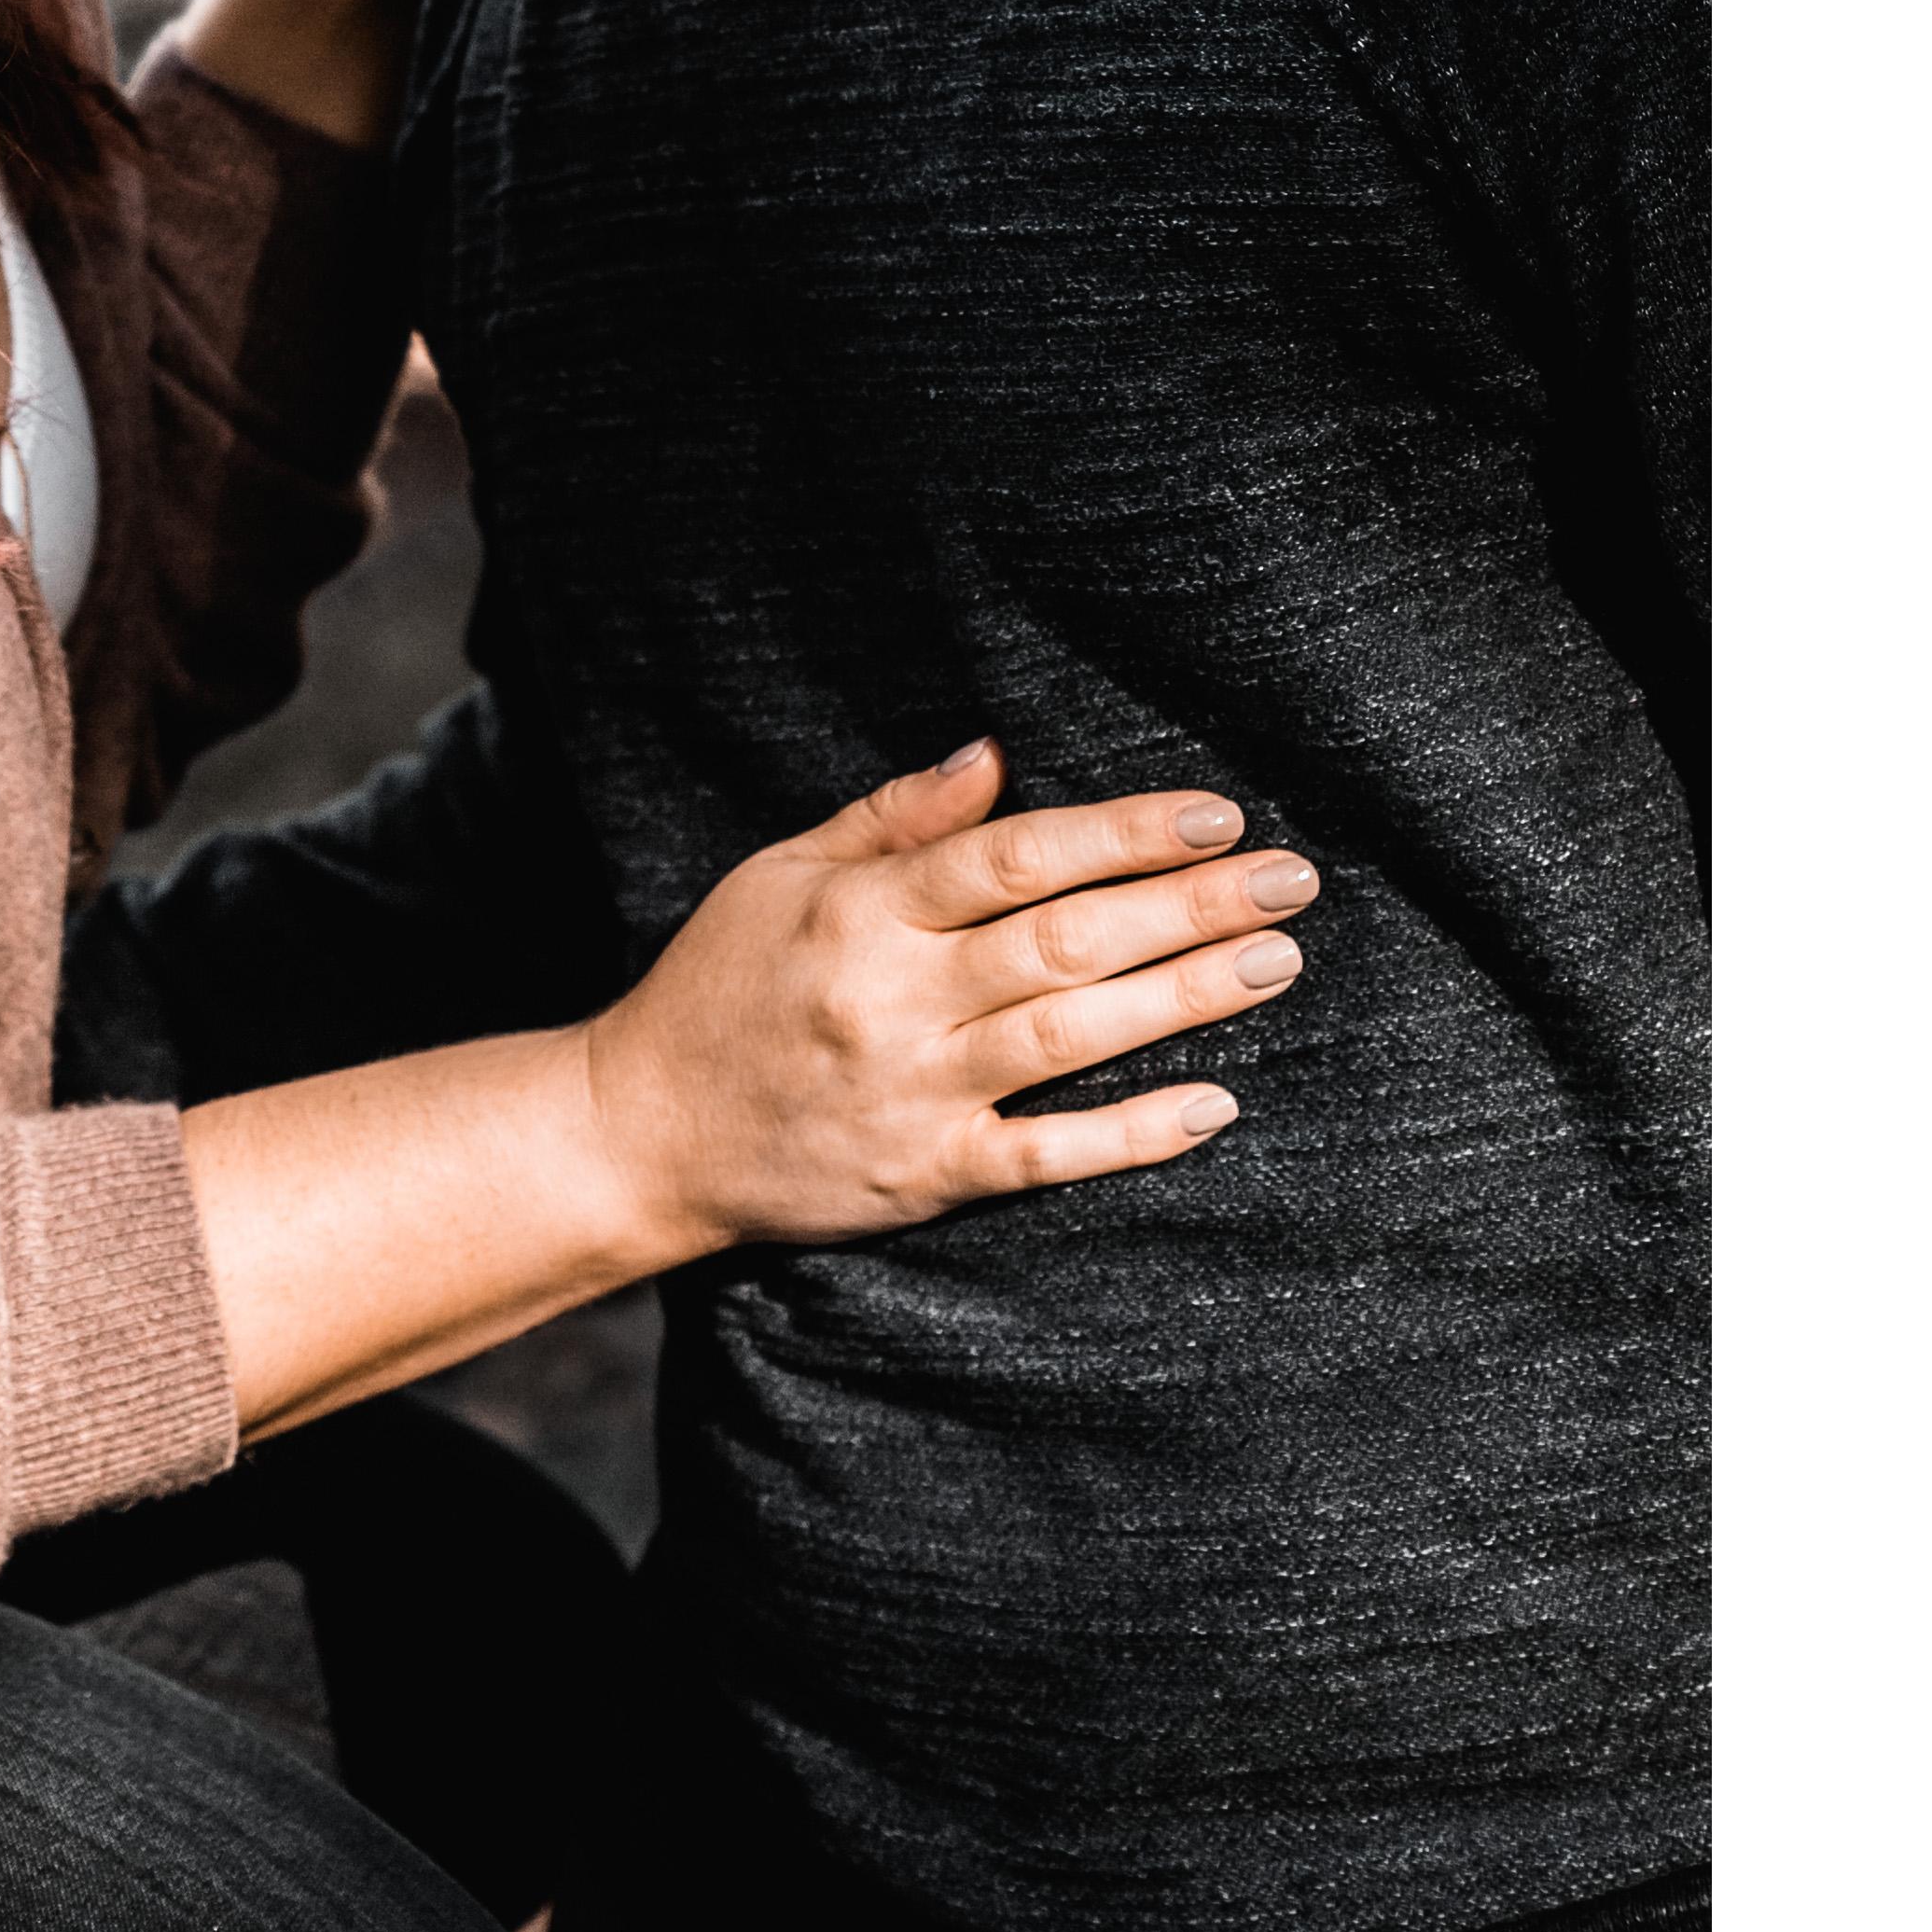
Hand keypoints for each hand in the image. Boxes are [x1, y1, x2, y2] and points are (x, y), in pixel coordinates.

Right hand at [579, 743, 1310, 1252]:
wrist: (641, 1132)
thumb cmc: (719, 985)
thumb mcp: (781, 873)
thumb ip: (891, 819)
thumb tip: (994, 754)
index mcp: (859, 910)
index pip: (1013, 855)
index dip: (1121, 832)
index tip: (1213, 813)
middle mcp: (892, 997)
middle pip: (1063, 940)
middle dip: (1188, 904)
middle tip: (1291, 880)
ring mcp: (913, 1092)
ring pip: (1070, 1037)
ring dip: (1183, 999)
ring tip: (1274, 962)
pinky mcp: (925, 1177)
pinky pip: (1045, 1156)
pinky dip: (1130, 1132)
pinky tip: (1211, 1102)